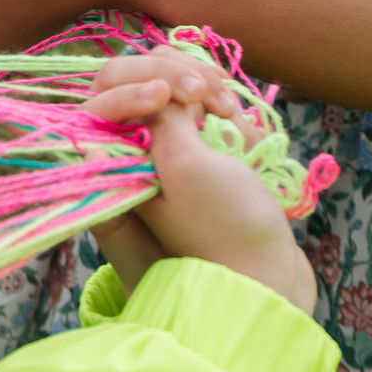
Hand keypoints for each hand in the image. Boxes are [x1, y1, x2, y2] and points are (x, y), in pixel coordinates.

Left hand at [79, 56, 314, 313]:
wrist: (267, 290)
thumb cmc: (224, 233)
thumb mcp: (184, 169)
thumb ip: (160, 120)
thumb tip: (152, 88)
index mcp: (112, 165)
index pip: (105, 94)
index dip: (138, 83)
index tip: (171, 96)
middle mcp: (133, 163)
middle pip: (144, 87)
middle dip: (180, 82)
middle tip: (215, 98)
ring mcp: (171, 165)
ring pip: (182, 99)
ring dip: (211, 98)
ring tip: (233, 120)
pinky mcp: (205, 169)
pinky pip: (210, 122)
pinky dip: (229, 120)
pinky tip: (246, 137)